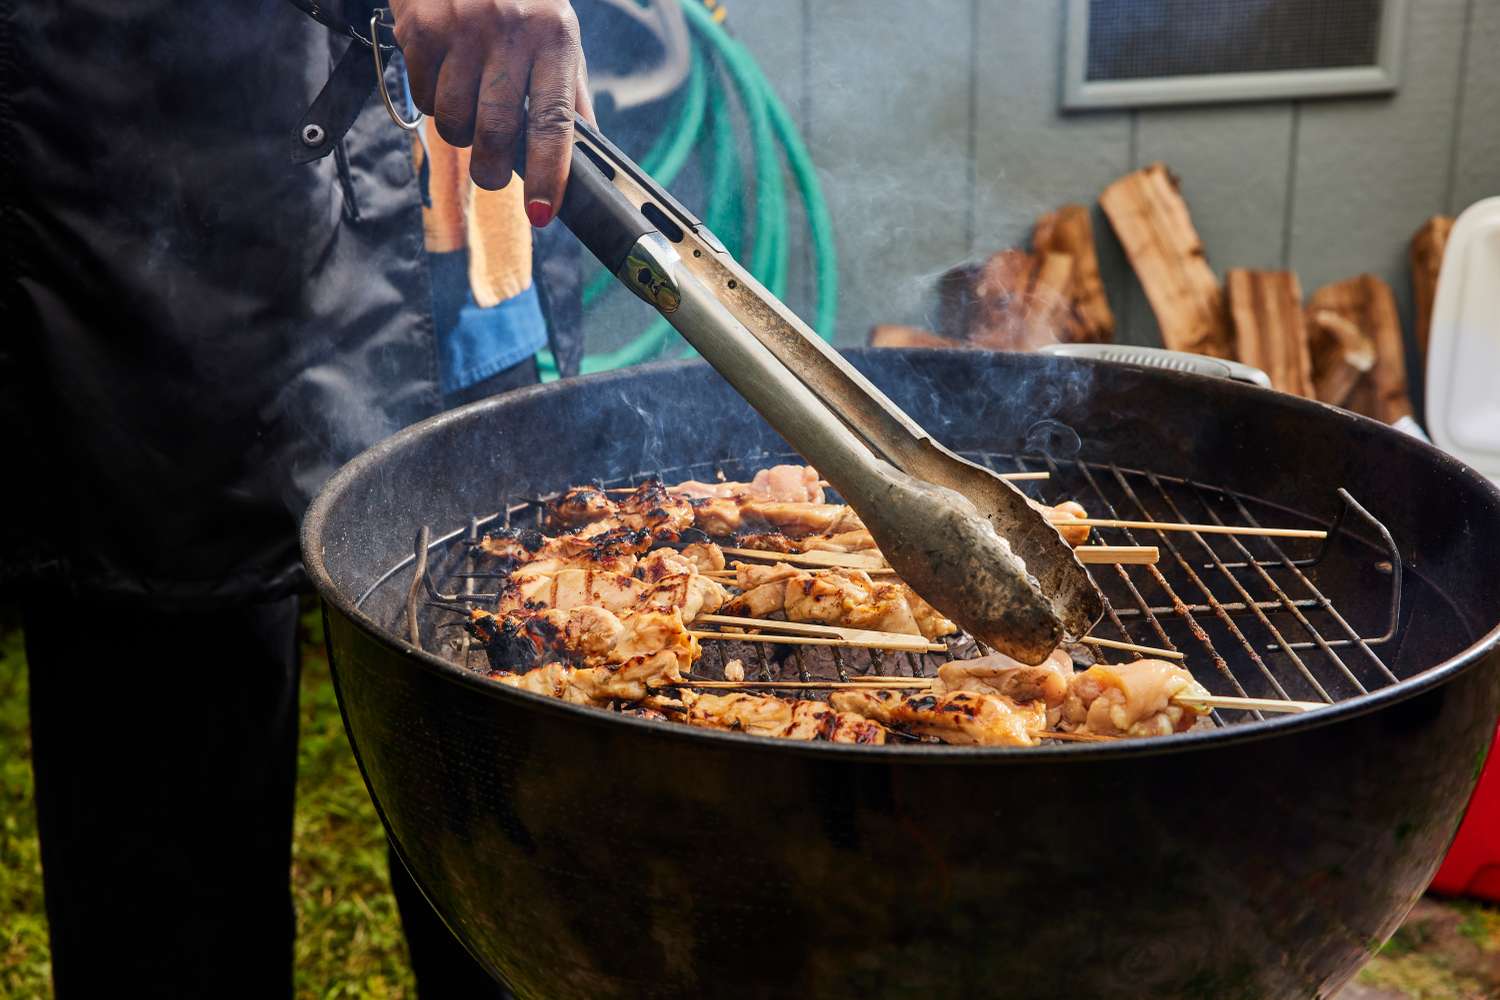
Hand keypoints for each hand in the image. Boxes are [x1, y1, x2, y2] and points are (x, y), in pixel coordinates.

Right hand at [392, 0, 594, 222]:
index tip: (542, 213)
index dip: (549, 174)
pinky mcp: (420, 28)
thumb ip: (571, 94)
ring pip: (452, 120)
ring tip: (467, 107)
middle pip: (496, 131)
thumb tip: (589, 156)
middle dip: (492, 170)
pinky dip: (432, 100)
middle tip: (493, 176)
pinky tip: (445, 74)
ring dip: (459, 132)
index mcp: (555, 38)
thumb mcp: (558, 35)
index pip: (554, 121)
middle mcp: (510, 31)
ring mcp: (462, 28)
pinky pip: (422, 95)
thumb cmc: (521, 0)